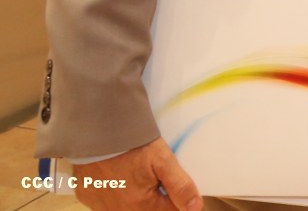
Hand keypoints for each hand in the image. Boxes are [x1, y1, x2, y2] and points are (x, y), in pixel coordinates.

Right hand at [72, 139, 200, 209]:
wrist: (96, 130)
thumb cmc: (132, 145)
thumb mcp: (162, 160)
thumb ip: (180, 186)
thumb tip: (194, 208)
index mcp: (140, 206)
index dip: (178, 197)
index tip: (176, 182)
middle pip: (148, 210)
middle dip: (157, 198)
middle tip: (155, 175)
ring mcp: (100, 206)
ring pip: (127, 208)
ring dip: (136, 198)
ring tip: (135, 174)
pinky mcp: (87, 197)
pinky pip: (107, 203)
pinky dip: (116, 194)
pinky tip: (118, 177)